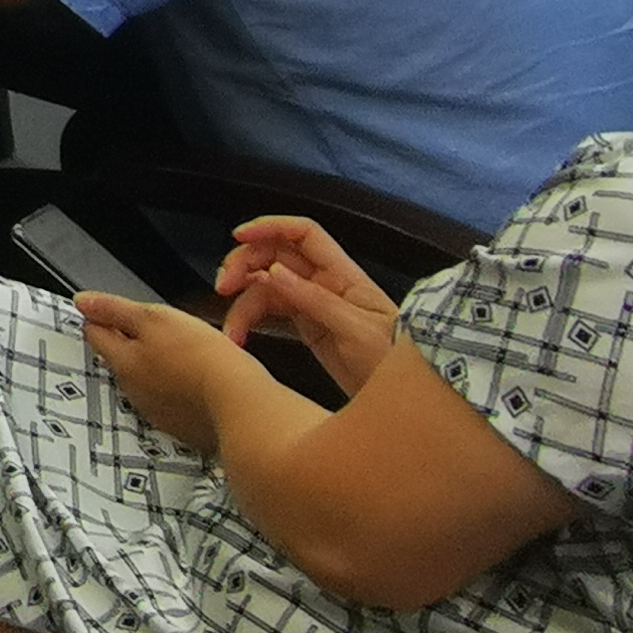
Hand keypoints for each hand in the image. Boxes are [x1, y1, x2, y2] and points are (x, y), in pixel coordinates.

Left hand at [73, 293, 239, 450]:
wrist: (242, 407)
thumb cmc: (203, 360)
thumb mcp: (155, 319)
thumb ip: (115, 310)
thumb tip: (82, 302)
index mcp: (123, 363)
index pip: (95, 333)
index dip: (101, 315)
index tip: (109, 309)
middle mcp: (134, 391)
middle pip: (120, 358)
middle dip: (129, 341)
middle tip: (154, 327)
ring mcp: (158, 412)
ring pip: (146, 380)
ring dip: (155, 366)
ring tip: (182, 352)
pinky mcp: (183, 427)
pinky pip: (171, 401)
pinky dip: (177, 388)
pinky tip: (196, 379)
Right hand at [211, 214, 401, 387]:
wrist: (409, 406)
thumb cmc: (393, 361)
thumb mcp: (357, 331)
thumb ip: (316, 302)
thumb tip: (273, 273)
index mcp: (343, 276)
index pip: (303, 234)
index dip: (270, 226)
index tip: (238, 235)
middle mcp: (325, 283)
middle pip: (275, 256)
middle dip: (244, 265)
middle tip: (223, 286)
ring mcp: (314, 304)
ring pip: (265, 286)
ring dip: (241, 301)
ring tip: (230, 330)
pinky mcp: (306, 327)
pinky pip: (269, 313)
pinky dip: (249, 322)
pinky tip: (239, 339)